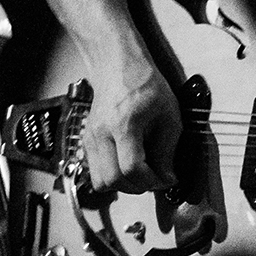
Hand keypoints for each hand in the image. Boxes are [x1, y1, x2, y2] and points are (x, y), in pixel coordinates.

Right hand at [80, 59, 180, 193]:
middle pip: (112, 180)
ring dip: (122, 185)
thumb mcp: (169, 115)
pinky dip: (112, 176)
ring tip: (141, 173)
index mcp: (124, 124)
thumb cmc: (145, 86)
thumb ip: (167, 149)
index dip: (152, 180)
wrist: (120, 68)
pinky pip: (95, 172)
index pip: (131, 168)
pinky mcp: (87, 142)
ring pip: (99, 182)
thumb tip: (166, 177)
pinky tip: (128, 164)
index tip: (166, 179)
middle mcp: (101, 134)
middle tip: (154, 178)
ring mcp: (90, 139)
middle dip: (137, 186)